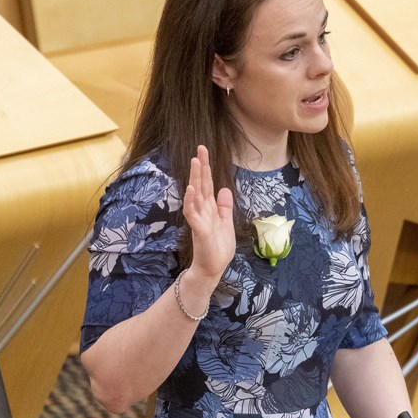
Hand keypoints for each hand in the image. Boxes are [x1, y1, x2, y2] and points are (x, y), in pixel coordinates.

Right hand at [183, 145, 235, 285]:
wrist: (212, 269)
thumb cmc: (217, 248)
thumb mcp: (226, 223)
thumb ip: (224, 206)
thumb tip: (225, 188)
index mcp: (210, 208)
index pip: (207, 184)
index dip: (206, 167)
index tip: (204, 151)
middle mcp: (203, 211)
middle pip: (201, 184)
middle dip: (200, 166)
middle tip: (200, 148)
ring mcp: (199, 219)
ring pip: (195, 195)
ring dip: (194, 178)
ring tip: (195, 162)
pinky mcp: (199, 230)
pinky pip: (192, 213)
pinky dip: (191, 201)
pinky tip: (191, 190)